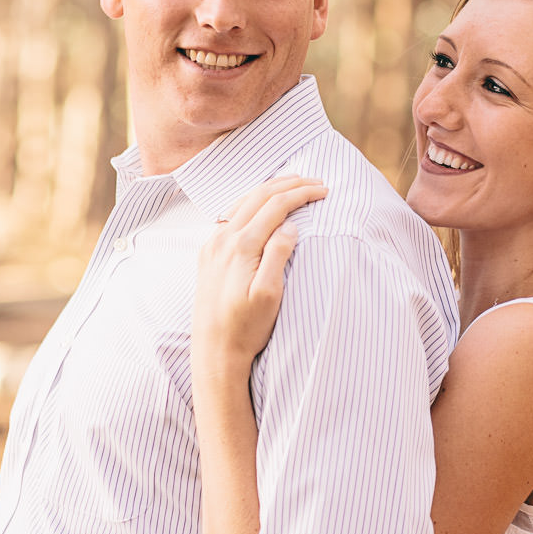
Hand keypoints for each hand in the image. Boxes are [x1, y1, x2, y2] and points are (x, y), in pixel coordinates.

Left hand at [192, 175, 328, 383]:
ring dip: (270, 190)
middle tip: (315, 181)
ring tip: (293, 185)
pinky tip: (262, 205)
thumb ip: (278, 255)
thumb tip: (290, 226)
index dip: (301, 194)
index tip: (324, 191)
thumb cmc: (245, 328)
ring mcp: (212, 245)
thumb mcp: (269, 295)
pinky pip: (231, 215)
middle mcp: (223, 239)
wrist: (213, 351)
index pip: (275, 205)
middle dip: (289, 184)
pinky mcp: (208, 254)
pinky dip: (252, 202)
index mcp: (241, 246)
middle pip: (259, 196)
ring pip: (243, 202)